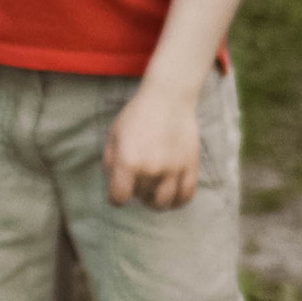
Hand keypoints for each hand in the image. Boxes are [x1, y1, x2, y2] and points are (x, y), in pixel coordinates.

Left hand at [104, 81, 200, 209]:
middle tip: (138, 178)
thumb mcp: (114, 136)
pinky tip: (171, 194)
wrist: (168, 97)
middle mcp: (152, 169)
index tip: (118, 192)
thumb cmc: (137, 116)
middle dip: (136, 191)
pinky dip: (177, 201)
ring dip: (155, 200)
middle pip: (140, 197)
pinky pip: (185, 196)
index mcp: (129, 161)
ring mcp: (173, 169)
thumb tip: (115, 188)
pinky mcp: (190, 167)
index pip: (118, 198)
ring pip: (163, 203)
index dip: (115, 198)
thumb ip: (111, 164)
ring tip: (153, 190)